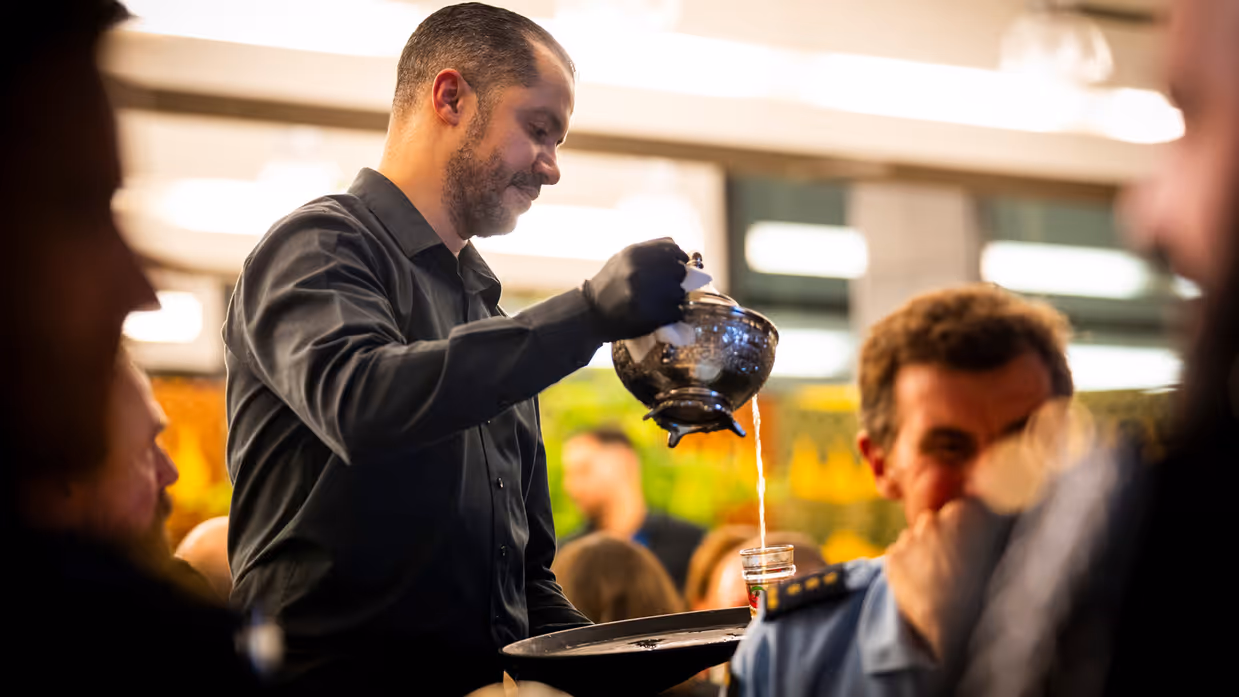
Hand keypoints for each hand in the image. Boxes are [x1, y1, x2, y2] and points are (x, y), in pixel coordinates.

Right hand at [582, 238, 687, 340]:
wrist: (590, 313)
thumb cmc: (607, 285)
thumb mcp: (622, 259)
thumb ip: (647, 254)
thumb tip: (676, 255)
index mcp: (635, 253)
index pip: (673, 248)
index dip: (678, 258)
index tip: (676, 266)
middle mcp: (642, 269)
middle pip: (679, 270)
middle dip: (677, 279)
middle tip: (668, 287)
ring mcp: (648, 292)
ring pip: (680, 292)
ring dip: (675, 298)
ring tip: (661, 302)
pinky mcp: (654, 313)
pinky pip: (677, 311)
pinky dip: (672, 314)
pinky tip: (660, 314)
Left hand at [885, 499, 992, 660]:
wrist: (954, 626)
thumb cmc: (981, 592)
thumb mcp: (993, 555)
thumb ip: (977, 531)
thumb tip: (974, 517)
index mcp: (964, 516)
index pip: (955, 510)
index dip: (958, 528)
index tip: (963, 545)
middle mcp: (934, 520)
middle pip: (931, 521)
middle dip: (936, 536)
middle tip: (947, 565)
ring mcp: (911, 537)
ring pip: (912, 538)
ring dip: (919, 552)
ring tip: (935, 579)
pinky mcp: (893, 556)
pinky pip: (898, 555)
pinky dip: (905, 566)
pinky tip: (920, 585)